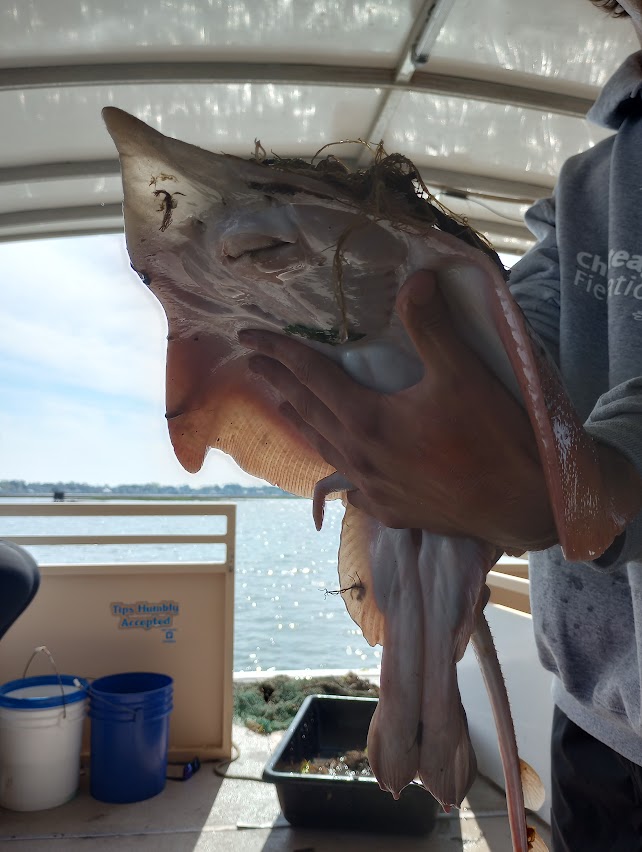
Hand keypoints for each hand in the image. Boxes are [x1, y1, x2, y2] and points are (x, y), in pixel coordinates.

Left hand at [239, 268, 558, 551]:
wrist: (524, 506)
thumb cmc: (496, 438)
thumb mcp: (464, 374)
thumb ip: (432, 326)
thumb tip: (415, 280)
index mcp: (367, 420)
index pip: (309, 376)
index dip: (277, 352)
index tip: (247, 338)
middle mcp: (359, 458)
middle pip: (308, 411)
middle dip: (279, 383)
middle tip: (254, 363)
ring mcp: (373, 491)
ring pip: (324, 449)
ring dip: (301, 421)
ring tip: (283, 404)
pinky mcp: (392, 512)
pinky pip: (350, 485)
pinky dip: (337, 464)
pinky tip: (340, 466)